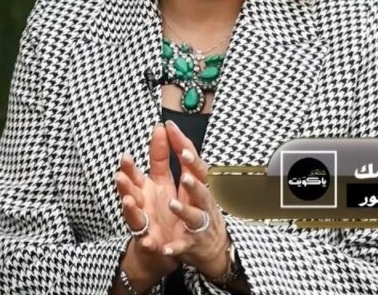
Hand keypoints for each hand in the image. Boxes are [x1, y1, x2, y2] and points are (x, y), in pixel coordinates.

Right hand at [115, 124, 178, 278]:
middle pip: (131, 191)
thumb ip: (160, 157)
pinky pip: (148, 243)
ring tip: (127, 201)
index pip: (143, 169)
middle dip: (125, 182)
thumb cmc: (162, 211)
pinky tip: (146, 241)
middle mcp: (142, 203)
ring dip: (130, 209)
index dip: (145, 155)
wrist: (162, 247)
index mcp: (148, 188)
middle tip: (120, 173)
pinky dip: (146, 242)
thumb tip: (160, 128)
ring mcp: (145, 223)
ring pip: (134, 215)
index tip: (152, 134)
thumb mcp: (163, 181)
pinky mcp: (150, 242)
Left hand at [161, 120, 232, 278]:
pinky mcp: (191, 244)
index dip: (185, 148)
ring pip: (194, 216)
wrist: (212, 248)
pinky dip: (175, 248)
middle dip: (192, 179)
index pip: (194, 165)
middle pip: (200, 190)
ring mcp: (199, 225)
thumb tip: (167, 129)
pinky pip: (182, 247)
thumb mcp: (190, 182)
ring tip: (172, 204)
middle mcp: (202, 203)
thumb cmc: (199, 209)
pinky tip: (166, 248)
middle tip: (184, 167)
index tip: (173, 130)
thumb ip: (178, 158)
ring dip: (184, 210)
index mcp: (199, 187)